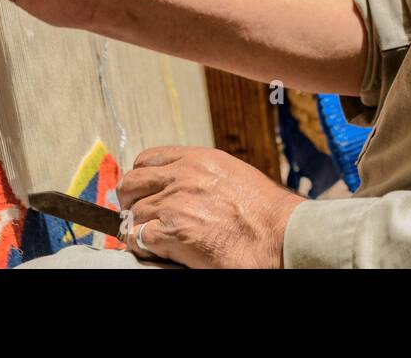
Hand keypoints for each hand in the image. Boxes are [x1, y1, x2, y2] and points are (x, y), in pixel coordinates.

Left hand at [116, 146, 304, 268]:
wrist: (280, 235)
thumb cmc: (266, 211)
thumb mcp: (233, 175)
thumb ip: (203, 176)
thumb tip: (183, 186)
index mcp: (198, 160)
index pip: (148, 159)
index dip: (141, 178)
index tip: (143, 192)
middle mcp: (183, 176)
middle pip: (132, 183)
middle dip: (129, 200)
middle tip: (135, 215)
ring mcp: (176, 203)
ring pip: (133, 212)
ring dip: (137, 226)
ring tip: (149, 237)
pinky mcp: (173, 233)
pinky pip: (138, 237)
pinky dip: (141, 245)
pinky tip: (154, 250)